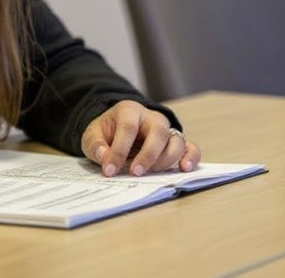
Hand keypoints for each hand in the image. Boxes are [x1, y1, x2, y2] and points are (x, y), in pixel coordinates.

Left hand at [81, 100, 200, 176]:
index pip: (127, 128)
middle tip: (135, 173)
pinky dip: (191, 158)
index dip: (118, 151)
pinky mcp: (177, 143)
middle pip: (158, 131)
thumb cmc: (108, 132)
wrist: (119, 129)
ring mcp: (167, 130)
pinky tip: (184, 169)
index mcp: (129, 111)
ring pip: (176, 140)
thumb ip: (96, 145)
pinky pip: (190, 148)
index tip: (109, 170)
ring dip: (166, 160)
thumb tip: (104, 158)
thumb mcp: (93, 134)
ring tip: (152, 174)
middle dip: (148, 154)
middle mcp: (151, 118)